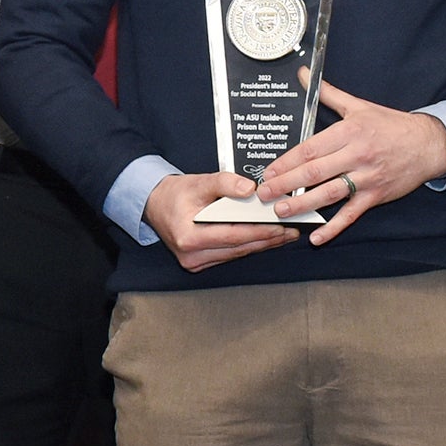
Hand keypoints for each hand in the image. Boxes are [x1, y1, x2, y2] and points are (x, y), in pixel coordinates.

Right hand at [141, 170, 297, 272]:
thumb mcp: (198, 182)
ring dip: (261, 243)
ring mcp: (196, 261)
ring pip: (237, 253)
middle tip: (290, 230)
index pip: (232, 236)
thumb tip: (249, 189)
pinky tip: (264, 239)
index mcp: (188, 236)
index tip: (280, 226)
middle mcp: (192, 254)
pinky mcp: (201, 263)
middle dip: (267, 238)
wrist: (155, 205)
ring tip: (283, 234)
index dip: (259, 231)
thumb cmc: (174, 195)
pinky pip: (231, 255)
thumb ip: (225, 183)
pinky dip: (249, 245)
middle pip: (239, 248)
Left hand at [259, 84, 445, 246]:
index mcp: (349, 132)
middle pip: (315, 172)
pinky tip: (317, 237)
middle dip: (286, 185)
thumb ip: (328, 93)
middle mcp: (357, 155)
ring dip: (303, 205)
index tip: (268, 171)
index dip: (287, 162)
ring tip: (281, 212)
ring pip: (330, 194)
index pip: (311, 148)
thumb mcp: (359, 106)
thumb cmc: (390, 125)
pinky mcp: (376, 196)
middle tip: (264, 194)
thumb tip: (303, 75)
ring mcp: (367, 178)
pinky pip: (352, 214)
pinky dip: (334, 227)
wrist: (428, 144)